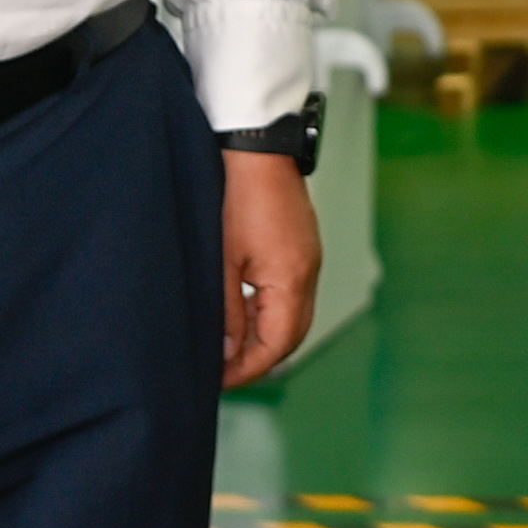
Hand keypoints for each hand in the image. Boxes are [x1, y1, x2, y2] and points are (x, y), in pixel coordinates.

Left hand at [219, 149, 323, 383]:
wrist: (257, 147)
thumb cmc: (238, 196)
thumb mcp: (223, 261)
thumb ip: (227, 311)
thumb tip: (225, 351)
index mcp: (292, 280)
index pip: (278, 345)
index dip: (249, 369)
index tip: (219, 380)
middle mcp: (308, 273)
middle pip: (291, 335)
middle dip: (259, 358)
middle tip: (223, 371)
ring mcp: (308, 258)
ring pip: (292, 316)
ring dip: (264, 335)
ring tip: (228, 344)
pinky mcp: (301, 247)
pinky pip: (292, 294)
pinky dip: (270, 312)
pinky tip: (244, 310)